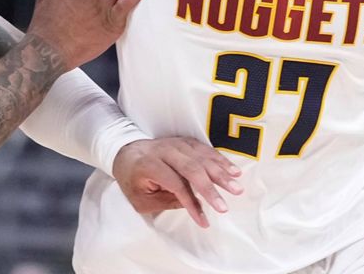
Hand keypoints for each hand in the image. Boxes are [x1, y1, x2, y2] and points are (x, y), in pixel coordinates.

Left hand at [112, 137, 244, 228]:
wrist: (126, 152)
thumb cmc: (133, 180)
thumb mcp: (140, 200)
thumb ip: (165, 201)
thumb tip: (192, 203)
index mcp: (149, 165)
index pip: (175, 184)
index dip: (191, 203)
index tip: (204, 221)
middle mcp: (164, 151)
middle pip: (192, 168)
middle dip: (211, 188)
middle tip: (225, 205)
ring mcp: (176, 143)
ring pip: (202, 157)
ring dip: (221, 173)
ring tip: (237, 186)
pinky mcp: (185, 141)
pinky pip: (205, 149)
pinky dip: (220, 160)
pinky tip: (233, 171)